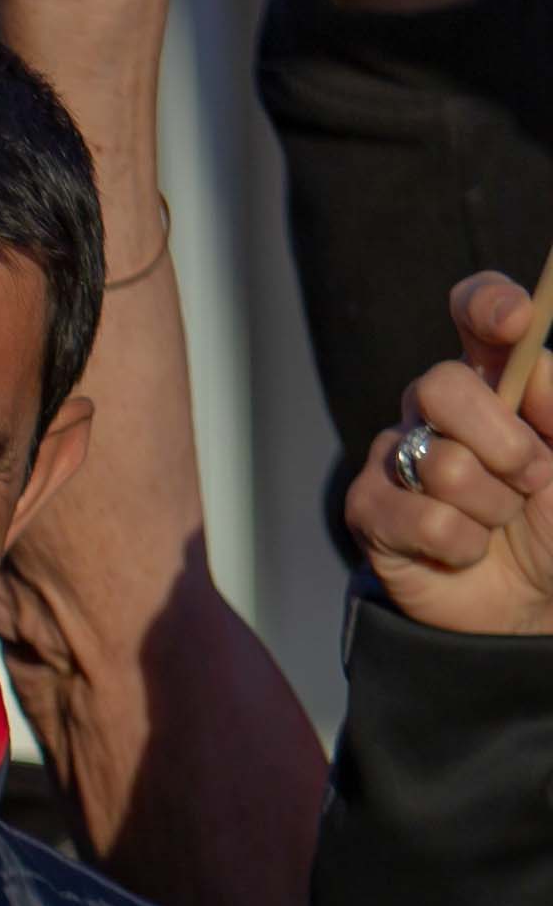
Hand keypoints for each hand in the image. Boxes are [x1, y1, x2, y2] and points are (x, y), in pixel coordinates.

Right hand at [344, 272, 552, 635]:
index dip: (486, 304)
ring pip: (440, 463)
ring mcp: (396, 457)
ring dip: (493, 505)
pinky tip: (465, 550)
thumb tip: (535, 370)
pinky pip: (422, 516)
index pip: (474, 312)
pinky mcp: (369, 510)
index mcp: (494, 380)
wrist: (529, 600)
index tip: (518, 322)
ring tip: (499, 523)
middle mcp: (437, 410)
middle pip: (441, 385)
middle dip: (503, 440)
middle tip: (533, 476)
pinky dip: (463, 541)